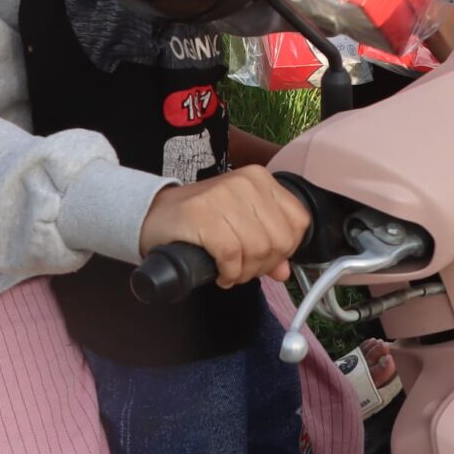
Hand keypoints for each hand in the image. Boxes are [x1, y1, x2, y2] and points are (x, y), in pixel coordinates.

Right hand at [138, 165, 309, 288]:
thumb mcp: (240, 224)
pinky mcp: (202, 214)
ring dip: (245, 272)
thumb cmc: (201, 219)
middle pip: (279, 240)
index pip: (298, 222)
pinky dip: (229, 273)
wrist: (155, 215)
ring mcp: (223, 195)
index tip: (267, 260)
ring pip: (257, 249)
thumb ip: (267, 243)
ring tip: (231, 271)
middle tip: (245, 270)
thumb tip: (284, 271)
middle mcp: (245, 182)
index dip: (286, 250)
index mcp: (260, 179)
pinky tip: (221, 273)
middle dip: (264, 265)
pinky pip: (231, 254)